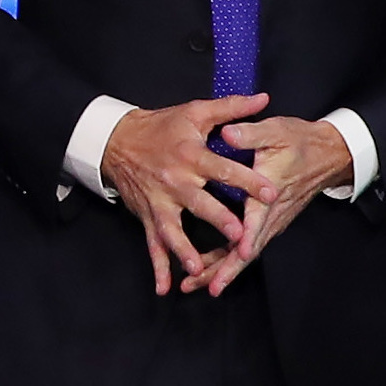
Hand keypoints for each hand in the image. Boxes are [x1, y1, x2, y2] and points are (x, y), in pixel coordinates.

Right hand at [101, 94, 277, 295]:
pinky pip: (152, 244)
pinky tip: (164, 287)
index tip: (269, 191)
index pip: (223, 168)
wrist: (116, 139)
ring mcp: (159, 201)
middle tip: (240, 235)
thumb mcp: (194, 111)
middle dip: (219, 220)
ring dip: (183, 248)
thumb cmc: (161, 126)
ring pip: (172, 228)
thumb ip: (231, 107)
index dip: (247, 180)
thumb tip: (263, 98)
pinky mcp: (148, 215)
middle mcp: (175, 180)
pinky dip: (158, 266)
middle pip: (199, 203)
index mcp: (190, 154)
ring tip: (196, 266)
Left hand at [182, 116, 353, 295]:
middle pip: (248, 250)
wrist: (327, 153)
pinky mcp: (268, 223)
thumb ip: (250, 134)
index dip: (249, 236)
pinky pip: (247, 247)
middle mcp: (272, 215)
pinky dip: (228, 260)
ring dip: (221, 269)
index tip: (239, 252)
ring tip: (194, 284)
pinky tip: (209, 269)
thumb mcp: (275, 131)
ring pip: (246, 254)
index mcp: (271, 193)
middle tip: (200, 285)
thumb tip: (228, 134)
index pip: (260, 220)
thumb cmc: (299, 141)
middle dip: (224, 269)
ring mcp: (271, 222)